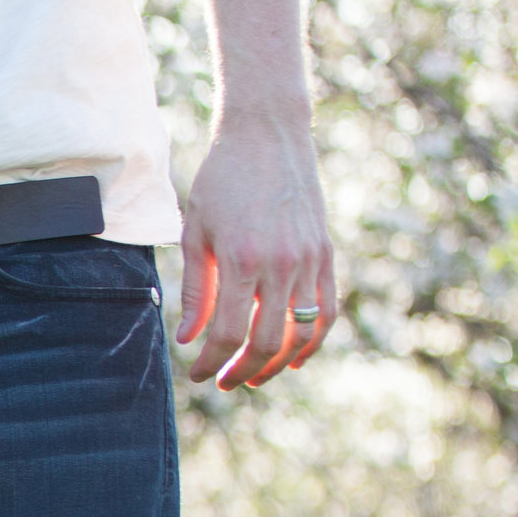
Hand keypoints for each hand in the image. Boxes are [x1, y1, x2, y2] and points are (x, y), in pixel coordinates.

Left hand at [178, 110, 334, 389]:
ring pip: (302, 333)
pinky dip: (314, 341)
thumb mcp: (196, 232)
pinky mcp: (326, 254)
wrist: (268, 135)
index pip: (226, 333)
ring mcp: (310, 260)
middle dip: (242, 371)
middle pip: (267, 342)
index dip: (210, 362)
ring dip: (277, 364)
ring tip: (255, 376)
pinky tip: (294, 357)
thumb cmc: (222, 180)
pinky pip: (328, 310)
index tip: (197, 373)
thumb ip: (196, 289)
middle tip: (223, 382)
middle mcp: (281, 264)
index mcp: (242, 260)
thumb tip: (189, 340)